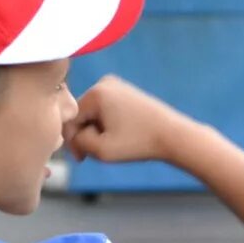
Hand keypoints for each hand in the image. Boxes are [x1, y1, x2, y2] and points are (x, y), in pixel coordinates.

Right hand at [66, 77, 188, 166]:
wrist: (174, 135)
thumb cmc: (140, 143)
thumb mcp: (101, 151)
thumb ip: (77, 141)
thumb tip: (73, 132)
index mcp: (96, 93)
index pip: (69, 119)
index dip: (72, 142)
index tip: (83, 159)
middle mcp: (104, 82)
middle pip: (80, 114)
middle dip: (86, 135)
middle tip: (99, 154)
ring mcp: (115, 84)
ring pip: (92, 114)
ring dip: (97, 131)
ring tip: (113, 144)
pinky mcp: (124, 91)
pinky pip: (104, 110)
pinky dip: (107, 125)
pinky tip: (120, 135)